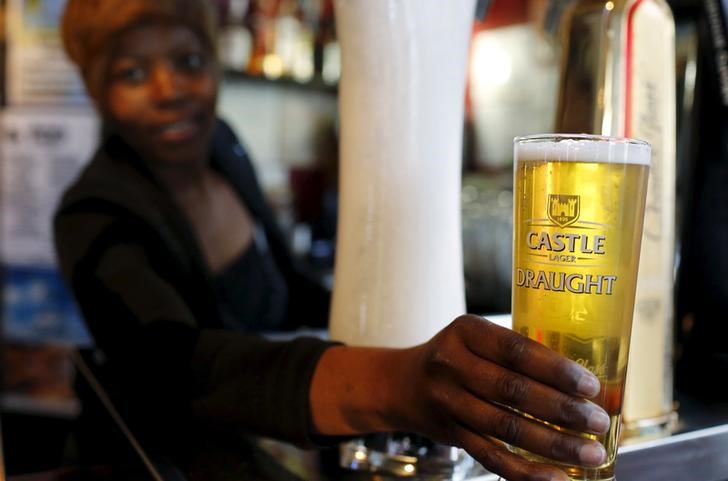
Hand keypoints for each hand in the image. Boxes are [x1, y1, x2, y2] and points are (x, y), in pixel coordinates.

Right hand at [393, 314, 608, 480]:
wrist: (403, 383)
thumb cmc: (457, 357)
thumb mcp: (475, 338)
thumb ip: (513, 353)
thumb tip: (582, 383)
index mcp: (465, 331)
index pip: (516, 350)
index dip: (556, 370)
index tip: (590, 386)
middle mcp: (451, 364)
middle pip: (513, 391)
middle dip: (562, 410)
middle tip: (598, 422)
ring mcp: (446, 401)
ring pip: (505, 428)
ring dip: (553, 444)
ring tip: (590, 453)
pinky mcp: (449, 433)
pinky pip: (490, 457)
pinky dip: (525, 472)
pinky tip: (555, 478)